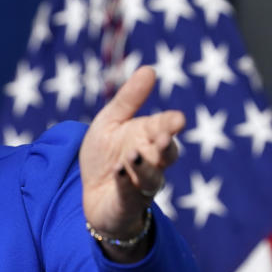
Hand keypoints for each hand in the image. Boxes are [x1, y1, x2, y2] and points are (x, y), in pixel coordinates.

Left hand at [80, 66, 184, 260]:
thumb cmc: (106, 155)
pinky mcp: (127, 202)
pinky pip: (129, 193)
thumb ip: (129, 99)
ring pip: (151, 177)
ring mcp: (141, 183)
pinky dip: (126, 183)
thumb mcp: (111, 122)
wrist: (93, 193)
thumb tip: (150, 69)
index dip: (171, 124)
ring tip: (132, 156)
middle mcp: (151, 160)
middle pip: (166, 154)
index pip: (164, 128)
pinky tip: (119, 173)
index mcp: (148, 136)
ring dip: (144, 166)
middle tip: (161, 139)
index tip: (178, 120)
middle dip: (166, 146)